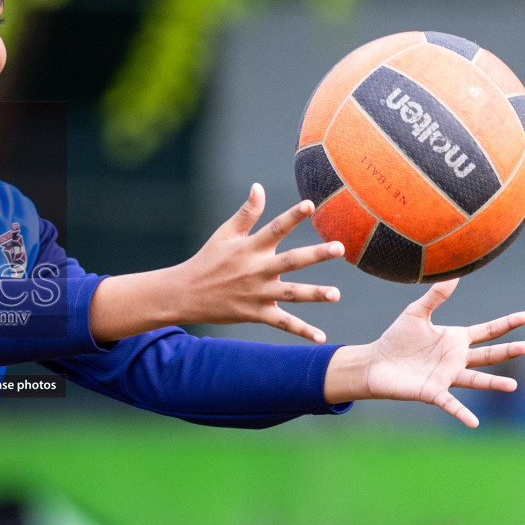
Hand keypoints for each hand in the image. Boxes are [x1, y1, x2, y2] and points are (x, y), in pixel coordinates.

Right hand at [172, 184, 344, 341]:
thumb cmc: (208, 259)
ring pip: (290, 294)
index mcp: (249, 247)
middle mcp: (255, 270)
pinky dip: (301, 330)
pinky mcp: (255, 313)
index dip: (292, 216)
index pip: (274, 229)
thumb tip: (259, 186)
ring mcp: (256, 293)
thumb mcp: (225, 234)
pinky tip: (320, 337)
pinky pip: (282, 322)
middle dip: (315, 255)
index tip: (310, 204)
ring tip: (335, 294)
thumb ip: (247, 213)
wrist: (184, 294)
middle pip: (290, 261)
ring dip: (314, 294)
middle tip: (339, 248)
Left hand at [324, 279, 524, 426]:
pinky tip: (474, 423)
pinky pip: (451, 404)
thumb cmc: (397, 338)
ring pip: (476, 380)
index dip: (507, 324)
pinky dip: (462, 413)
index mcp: (456, 339)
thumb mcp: (415, 314)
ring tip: (512, 385)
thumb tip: (453, 275)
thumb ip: (435, 297)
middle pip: (489, 356)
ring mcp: (447, 377)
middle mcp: (457, 359)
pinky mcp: (433, 392)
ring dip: (493, 383)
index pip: (488, 331)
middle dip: (508, 351)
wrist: (375, 363)